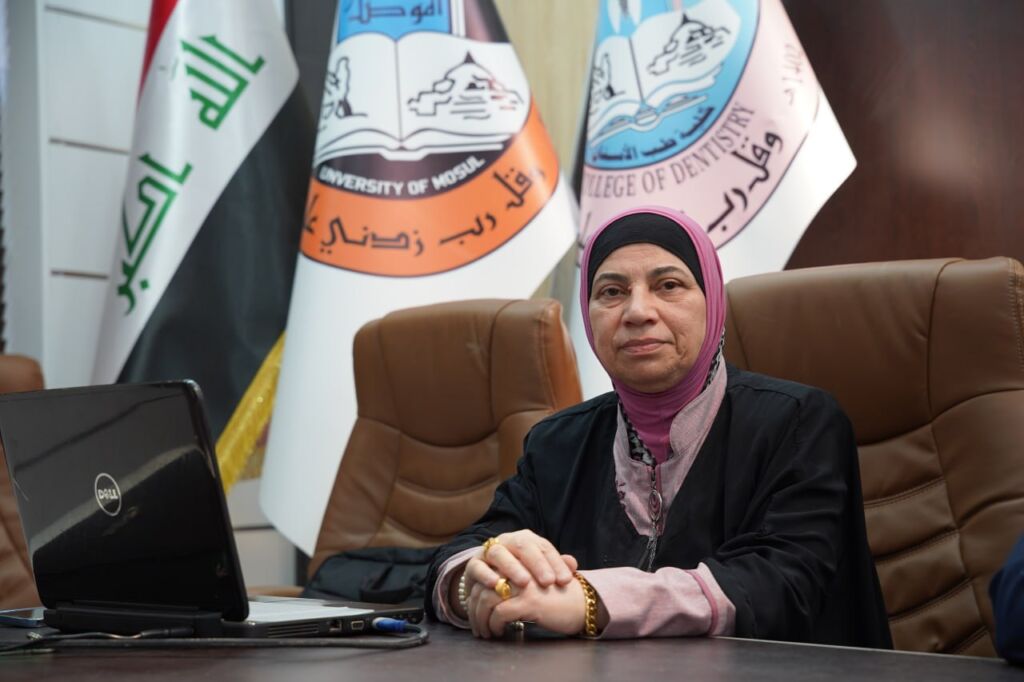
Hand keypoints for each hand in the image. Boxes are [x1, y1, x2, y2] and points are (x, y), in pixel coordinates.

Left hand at [466, 573, 587, 637]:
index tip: (474, 609)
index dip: (475, 593)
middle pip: (482, 586)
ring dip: (481, 619)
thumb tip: (487, 593)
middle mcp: (520, 568)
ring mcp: (524, 584)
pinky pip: (499, 612)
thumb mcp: (534, 582)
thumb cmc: (559, 596)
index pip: (486, 573)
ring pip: (486, 599)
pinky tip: (498, 632)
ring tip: (484, 632)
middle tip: (476, 625)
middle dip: (473, 608)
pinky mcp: (530, 601)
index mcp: (518, 562)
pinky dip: (494, 624)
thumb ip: (514, 581)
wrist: (585, 604)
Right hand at [476, 529, 577, 588]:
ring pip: (499, 553)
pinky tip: (496, 584)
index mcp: (526, 540)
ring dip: (512, 567)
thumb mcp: (538, 571)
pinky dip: (486, 574)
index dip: (556, 563)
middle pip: (523, 545)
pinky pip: (478, 566)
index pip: (543, 547)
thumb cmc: (520, 576)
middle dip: (537, 564)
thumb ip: (556, 566)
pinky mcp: (473, 564)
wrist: (489, 581)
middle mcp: (508, 541)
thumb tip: (573, 564)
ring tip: (524, 583)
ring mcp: (489, 551)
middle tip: (549, 582)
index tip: (566, 581)